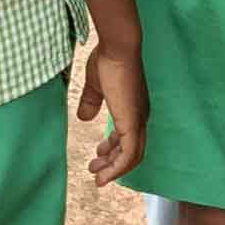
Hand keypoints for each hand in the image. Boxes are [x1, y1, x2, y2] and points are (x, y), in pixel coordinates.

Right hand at [78, 41, 147, 185]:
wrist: (117, 47)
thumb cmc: (108, 60)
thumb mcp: (96, 86)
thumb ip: (91, 102)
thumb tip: (84, 118)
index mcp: (133, 107)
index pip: (127, 136)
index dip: (113, 149)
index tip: (98, 155)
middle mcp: (140, 116)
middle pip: (131, 150)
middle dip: (112, 163)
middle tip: (95, 171)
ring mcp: (138, 121)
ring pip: (132, 157)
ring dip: (114, 170)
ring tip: (97, 177)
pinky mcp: (133, 124)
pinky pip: (129, 155)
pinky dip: (118, 168)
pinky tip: (104, 175)